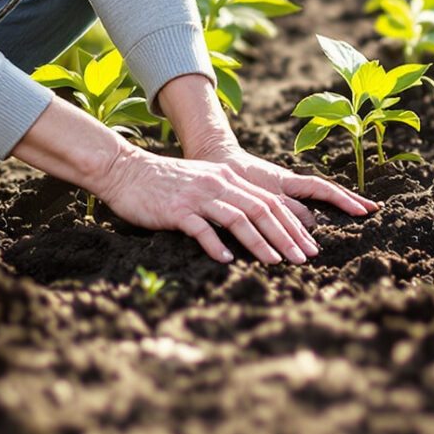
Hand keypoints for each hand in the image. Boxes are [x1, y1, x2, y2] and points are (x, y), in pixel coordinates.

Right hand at [94, 147, 361, 265]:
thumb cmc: (165, 183)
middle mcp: (217, 184)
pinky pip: (201, 228)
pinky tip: (228, 260)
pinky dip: (216, 244)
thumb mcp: (203, 184)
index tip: (308, 245)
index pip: (270, 201)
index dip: (293, 224)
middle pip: (261, 209)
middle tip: (304, 258)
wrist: (125, 171)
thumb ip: (227, 198)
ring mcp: (197, 196)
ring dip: (260, 242)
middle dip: (287, 235)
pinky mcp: (176, 210)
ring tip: (276, 261)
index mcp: (227, 178)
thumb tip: (255, 223)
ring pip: (238, 218)